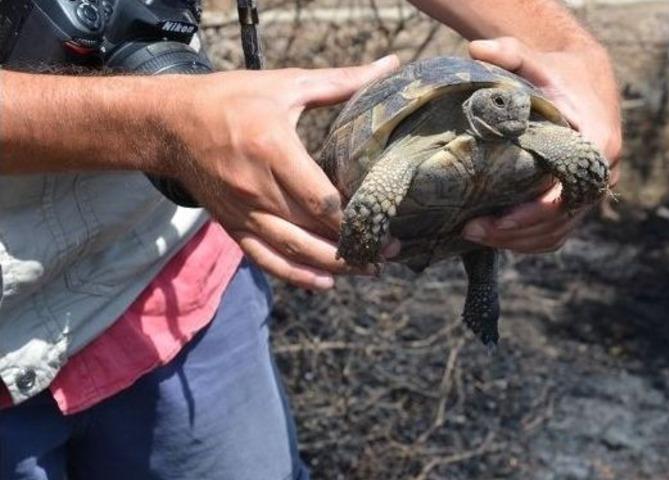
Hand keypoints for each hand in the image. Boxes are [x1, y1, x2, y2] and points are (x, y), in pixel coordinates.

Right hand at [163, 56, 399, 288]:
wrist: (169, 123)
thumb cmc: (230, 99)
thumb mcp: (285, 85)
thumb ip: (341, 82)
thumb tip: (389, 66)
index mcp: (273, 151)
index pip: (321, 200)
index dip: (354, 218)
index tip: (385, 222)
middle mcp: (257, 189)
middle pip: (313, 230)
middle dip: (354, 245)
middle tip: (389, 250)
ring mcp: (243, 212)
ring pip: (294, 251)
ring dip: (333, 265)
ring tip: (368, 268)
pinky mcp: (233, 225)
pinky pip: (266, 258)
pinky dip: (297, 275)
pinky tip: (326, 282)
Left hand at [461, 37, 621, 252]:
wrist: (588, 77)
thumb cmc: (561, 71)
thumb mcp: (537, 59)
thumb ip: (510, 52)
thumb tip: (475, 47)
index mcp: (597, 145)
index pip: (564, 196)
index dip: (528, 214)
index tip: (492, 219)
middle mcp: (602, 174)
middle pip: (559, 221)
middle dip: (514, 233)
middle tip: (471, 230)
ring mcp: (594, 189)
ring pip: (559, 232)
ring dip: (519, 242)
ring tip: (477, 235)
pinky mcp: (582, 198)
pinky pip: (560, 231)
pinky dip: (531, 241)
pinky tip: (498, 238)